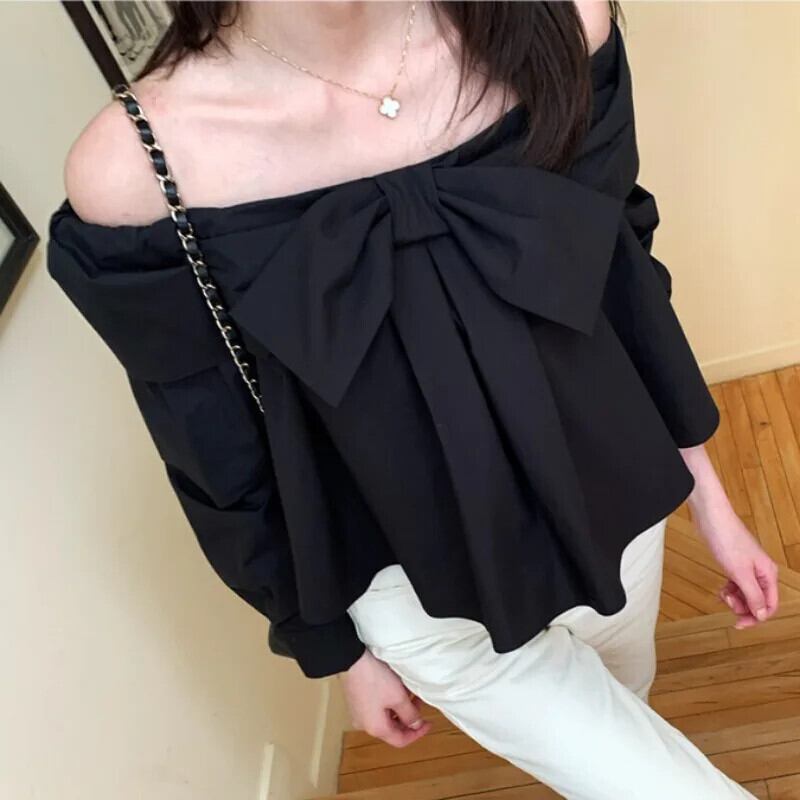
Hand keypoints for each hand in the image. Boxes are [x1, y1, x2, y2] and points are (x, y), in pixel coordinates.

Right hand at [339, 649, 431, 747]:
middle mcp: (365, 725)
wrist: (352, 660)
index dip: (417, 733)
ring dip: (399, 709)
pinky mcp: (356, 702)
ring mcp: (358, 714)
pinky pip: (376, 709)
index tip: (428, 723)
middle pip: (392, 729)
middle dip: (408, 718)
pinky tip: (394, 689)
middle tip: (419, 703)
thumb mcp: (398, 697)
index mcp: (376, 728)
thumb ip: (410, 714)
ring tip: (408, 693)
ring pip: (384, 718)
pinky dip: (388, 704)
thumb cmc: (375, 679)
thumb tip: (416, 725)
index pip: (400, 740)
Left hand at [694, 505, 778, 628]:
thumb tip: (762, 614)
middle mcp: (761, 571)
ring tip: (722, 595)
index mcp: (768, 573)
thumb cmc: (726, 539)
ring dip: (734, 599)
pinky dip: (729, 590)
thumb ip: (752, 595)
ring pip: (745, 593)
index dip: (755, 617)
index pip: (769, 605)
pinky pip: (735, 584)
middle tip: (727, 603)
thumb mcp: (740, 573)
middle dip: (742, 607)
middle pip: (757, 600)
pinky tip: (720, 591)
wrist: (710, 517)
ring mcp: (747, 567)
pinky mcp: (733, 563)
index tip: (739, 624)